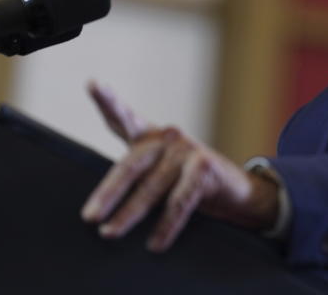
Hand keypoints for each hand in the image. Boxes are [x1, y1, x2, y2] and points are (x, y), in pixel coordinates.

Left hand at [80, 82, 279, 251]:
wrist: (238, 194)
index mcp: (151, 137)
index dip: (108, 101)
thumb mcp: (159, 178)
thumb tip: (97, 212)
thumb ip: (135, 181)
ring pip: (151, 187)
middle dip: (108, 192)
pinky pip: (180, 201)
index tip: (93, 84)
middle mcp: (167, 138)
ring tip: (111, 233)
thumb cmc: (188, 185)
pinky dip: (166, 226)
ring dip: (129, 214)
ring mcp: (187, 150)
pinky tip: (156, 244)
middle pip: (131, 165)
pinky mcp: (205, 167)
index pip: (124, 119)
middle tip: (89, 217)